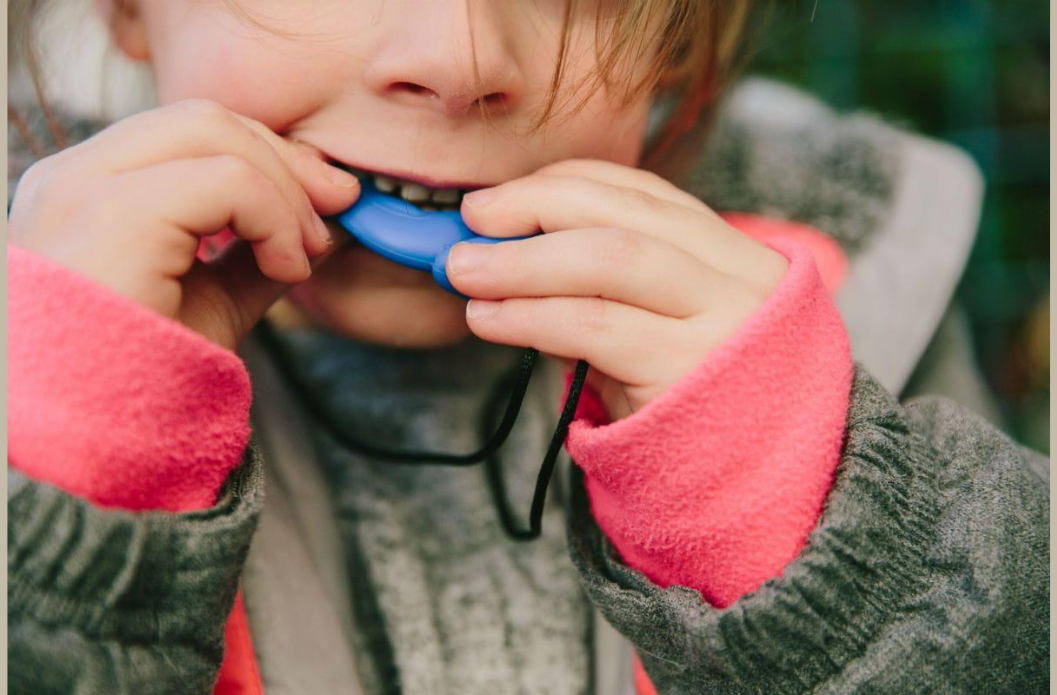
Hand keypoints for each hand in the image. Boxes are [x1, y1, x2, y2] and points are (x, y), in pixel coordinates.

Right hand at [8, 99, 360, 349]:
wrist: (99, 441)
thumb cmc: (144, 378)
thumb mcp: (214, 302)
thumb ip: (262, 253)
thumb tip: (329, 221)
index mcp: (86, 190)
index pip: (187, 131)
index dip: (267, 155)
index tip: (324, 200)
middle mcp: (72, 177)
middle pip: (204, 119)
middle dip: (286, 162)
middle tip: (333, 215)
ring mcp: (83, 189)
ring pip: (216, 134)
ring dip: (285, 193)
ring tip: (302, 257)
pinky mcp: (114, 217)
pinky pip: (228, 181)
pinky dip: (276, 219)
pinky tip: (286, 268)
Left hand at [447, 159, 788, 419]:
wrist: (751, 485)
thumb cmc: (692, 407)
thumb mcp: (662, 334)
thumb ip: (605, 293)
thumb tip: (504, 256)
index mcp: (735, 256)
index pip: (646, 194)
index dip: (567, 184)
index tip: (506, 194)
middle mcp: (739, 277)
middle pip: (626, 213)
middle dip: (539, 204)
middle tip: (474, 216)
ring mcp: (720, 322)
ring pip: (609, 258)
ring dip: (522, 259)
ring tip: (465, 270)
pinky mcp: (687, 370)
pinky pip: (593, 325)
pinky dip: (529, 313)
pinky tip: (489, 317)